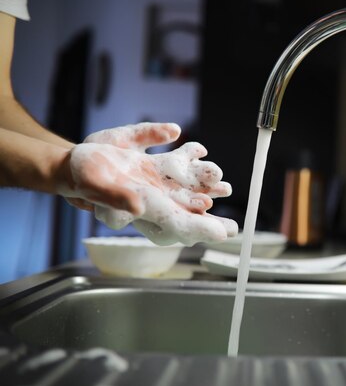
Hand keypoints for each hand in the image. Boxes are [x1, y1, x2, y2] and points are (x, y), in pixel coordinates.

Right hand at [59, 123, 237, 244]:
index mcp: (144, 205)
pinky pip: (176, 164)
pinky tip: (201, 151)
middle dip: (211, 221)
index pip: (177, 223)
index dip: (200, 229)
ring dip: (207, 185)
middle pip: (189, 212)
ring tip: (225, 185)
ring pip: (188, 187)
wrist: (73, 166)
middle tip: (233, 229)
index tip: (222, 234)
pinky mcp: (153, 167)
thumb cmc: (80, 177)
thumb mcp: (93, 185)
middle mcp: (155, 197)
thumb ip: (115, 198)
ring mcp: (156, 182)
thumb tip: (137, 208)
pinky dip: (190, 157)